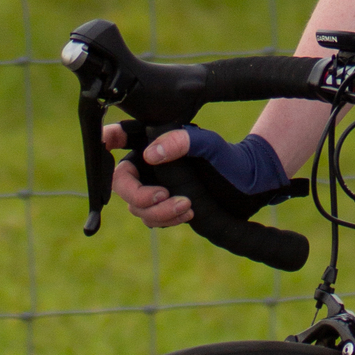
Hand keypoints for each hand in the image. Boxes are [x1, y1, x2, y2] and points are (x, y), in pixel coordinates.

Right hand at [108, 121, 287, 228]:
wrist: (248, 188)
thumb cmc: (228, 160)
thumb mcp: (209, 145)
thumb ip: (182, 141)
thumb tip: (150, 154)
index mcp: (155, 141)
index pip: (122, 136)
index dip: (108, 139)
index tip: (107, 141)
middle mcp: (149, 164)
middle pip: (122, 182)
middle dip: (138, 194)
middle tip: (163, 195)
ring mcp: (154, 186)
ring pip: (136, 206)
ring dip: (157, 211)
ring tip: (187, 205)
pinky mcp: (162, 208)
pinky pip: (151, 219)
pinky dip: (165, 218)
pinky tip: (188, 211)